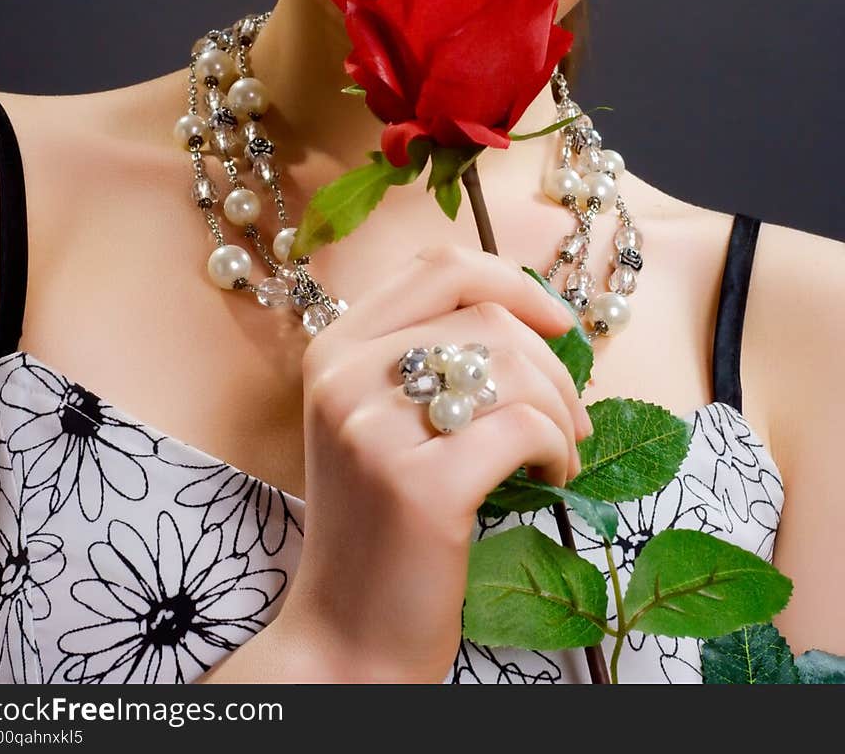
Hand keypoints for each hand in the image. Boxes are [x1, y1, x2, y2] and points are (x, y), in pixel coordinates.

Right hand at [279, 242, 592, 682]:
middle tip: (570, 421)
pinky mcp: (419, 486)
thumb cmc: (382, 523)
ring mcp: (374, 429)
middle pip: (487, 316)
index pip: (440, 267)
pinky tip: (551, 480)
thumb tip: (536, 310)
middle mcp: (343, 375)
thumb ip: (430, 354)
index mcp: (334, 348)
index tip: (558, 323)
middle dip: (553, 365)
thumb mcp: (382, 419)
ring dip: (560, 412)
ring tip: (557, 457)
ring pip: (512, 366)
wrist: (349, 638)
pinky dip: (559, 451)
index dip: (514, 282)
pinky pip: (525, 428)